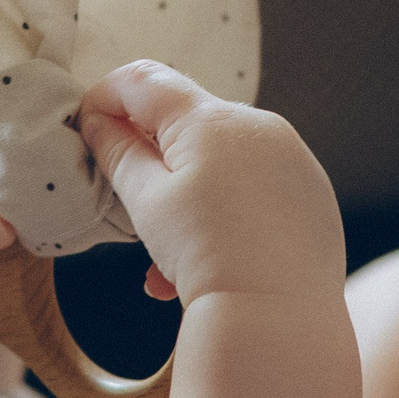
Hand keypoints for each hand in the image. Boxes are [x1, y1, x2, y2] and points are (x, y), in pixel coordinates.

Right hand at [77, 63, 342, 307]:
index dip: (105, 98)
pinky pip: (256, 186)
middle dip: (151, 159)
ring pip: (221, 162)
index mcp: (211, 118)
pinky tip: (212, 263)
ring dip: (187, 197)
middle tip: (129, 205)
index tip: (87, 129)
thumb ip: (119, 152)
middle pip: (186, 122)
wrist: (279, 317)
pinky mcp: (311, 191)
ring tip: (167, 263)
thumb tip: (98, 120)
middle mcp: (258, 124)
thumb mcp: (146, 201)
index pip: (144, 80)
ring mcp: (292, 156)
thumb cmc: (205, 255)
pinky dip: (227, 212)